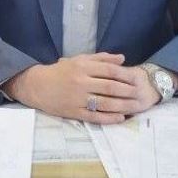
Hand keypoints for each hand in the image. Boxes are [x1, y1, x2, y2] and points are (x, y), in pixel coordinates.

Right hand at [2, 53, 151, 123]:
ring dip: (122, 106)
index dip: (125, 75)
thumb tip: (122, 58)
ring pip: (104, 103)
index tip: (137, 79)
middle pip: (109, 87)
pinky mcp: (73, 112)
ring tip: (134, 107)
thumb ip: (101, 58)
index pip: (109, 70)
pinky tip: (120, 118)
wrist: (37, 86)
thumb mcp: (79, 59)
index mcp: (83, 67)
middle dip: (127, 91)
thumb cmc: (61, 71)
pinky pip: (94, 116)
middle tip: (140, 94)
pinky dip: (109, 118)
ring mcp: (77, 98)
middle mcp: (80, 82)